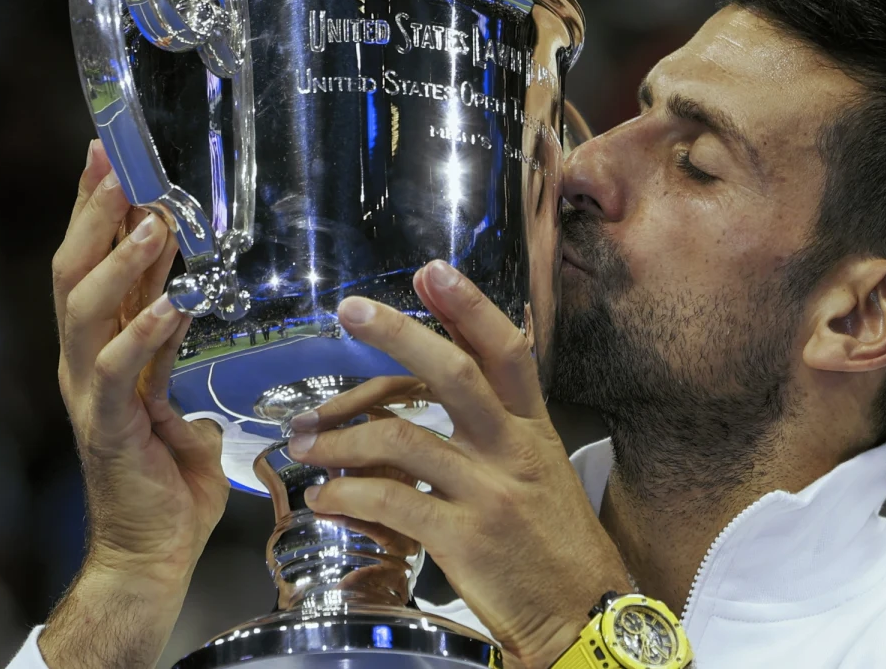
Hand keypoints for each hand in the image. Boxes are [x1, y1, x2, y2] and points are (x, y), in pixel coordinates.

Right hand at [40, 140, 227, 667]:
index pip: (96, 267)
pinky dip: (144, 331)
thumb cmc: (169, 483)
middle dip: (96, 214)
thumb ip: (174, 365)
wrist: (152, 552)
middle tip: (119, 165)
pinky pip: (119, 369)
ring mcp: (90, 392)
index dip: (101, 213)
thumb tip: (193, 330)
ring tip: (152, 223)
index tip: (114, 160)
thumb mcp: (179, 404)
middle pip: (77, 272)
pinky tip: (172, 303)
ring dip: (121, 262)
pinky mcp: (107, 425)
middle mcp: (86, 362)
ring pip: (86, 310)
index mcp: (105, 352)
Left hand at [287, 259, 631, 668]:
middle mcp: (513, 451)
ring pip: (404, 439)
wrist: (581, 613)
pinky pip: (392, 501)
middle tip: (352, 310)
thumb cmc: (555, 544)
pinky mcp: (464, 539)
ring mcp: (488, 493)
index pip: (507, 352)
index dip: (469, 306)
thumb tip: (456, 381)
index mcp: (534, 430)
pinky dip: (347, 494)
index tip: (430, 272)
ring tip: (303, 441)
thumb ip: (503, 426)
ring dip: (341, 436)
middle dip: (400, 335)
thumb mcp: (541, 470)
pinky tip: (325, 498)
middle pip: (455, 374)